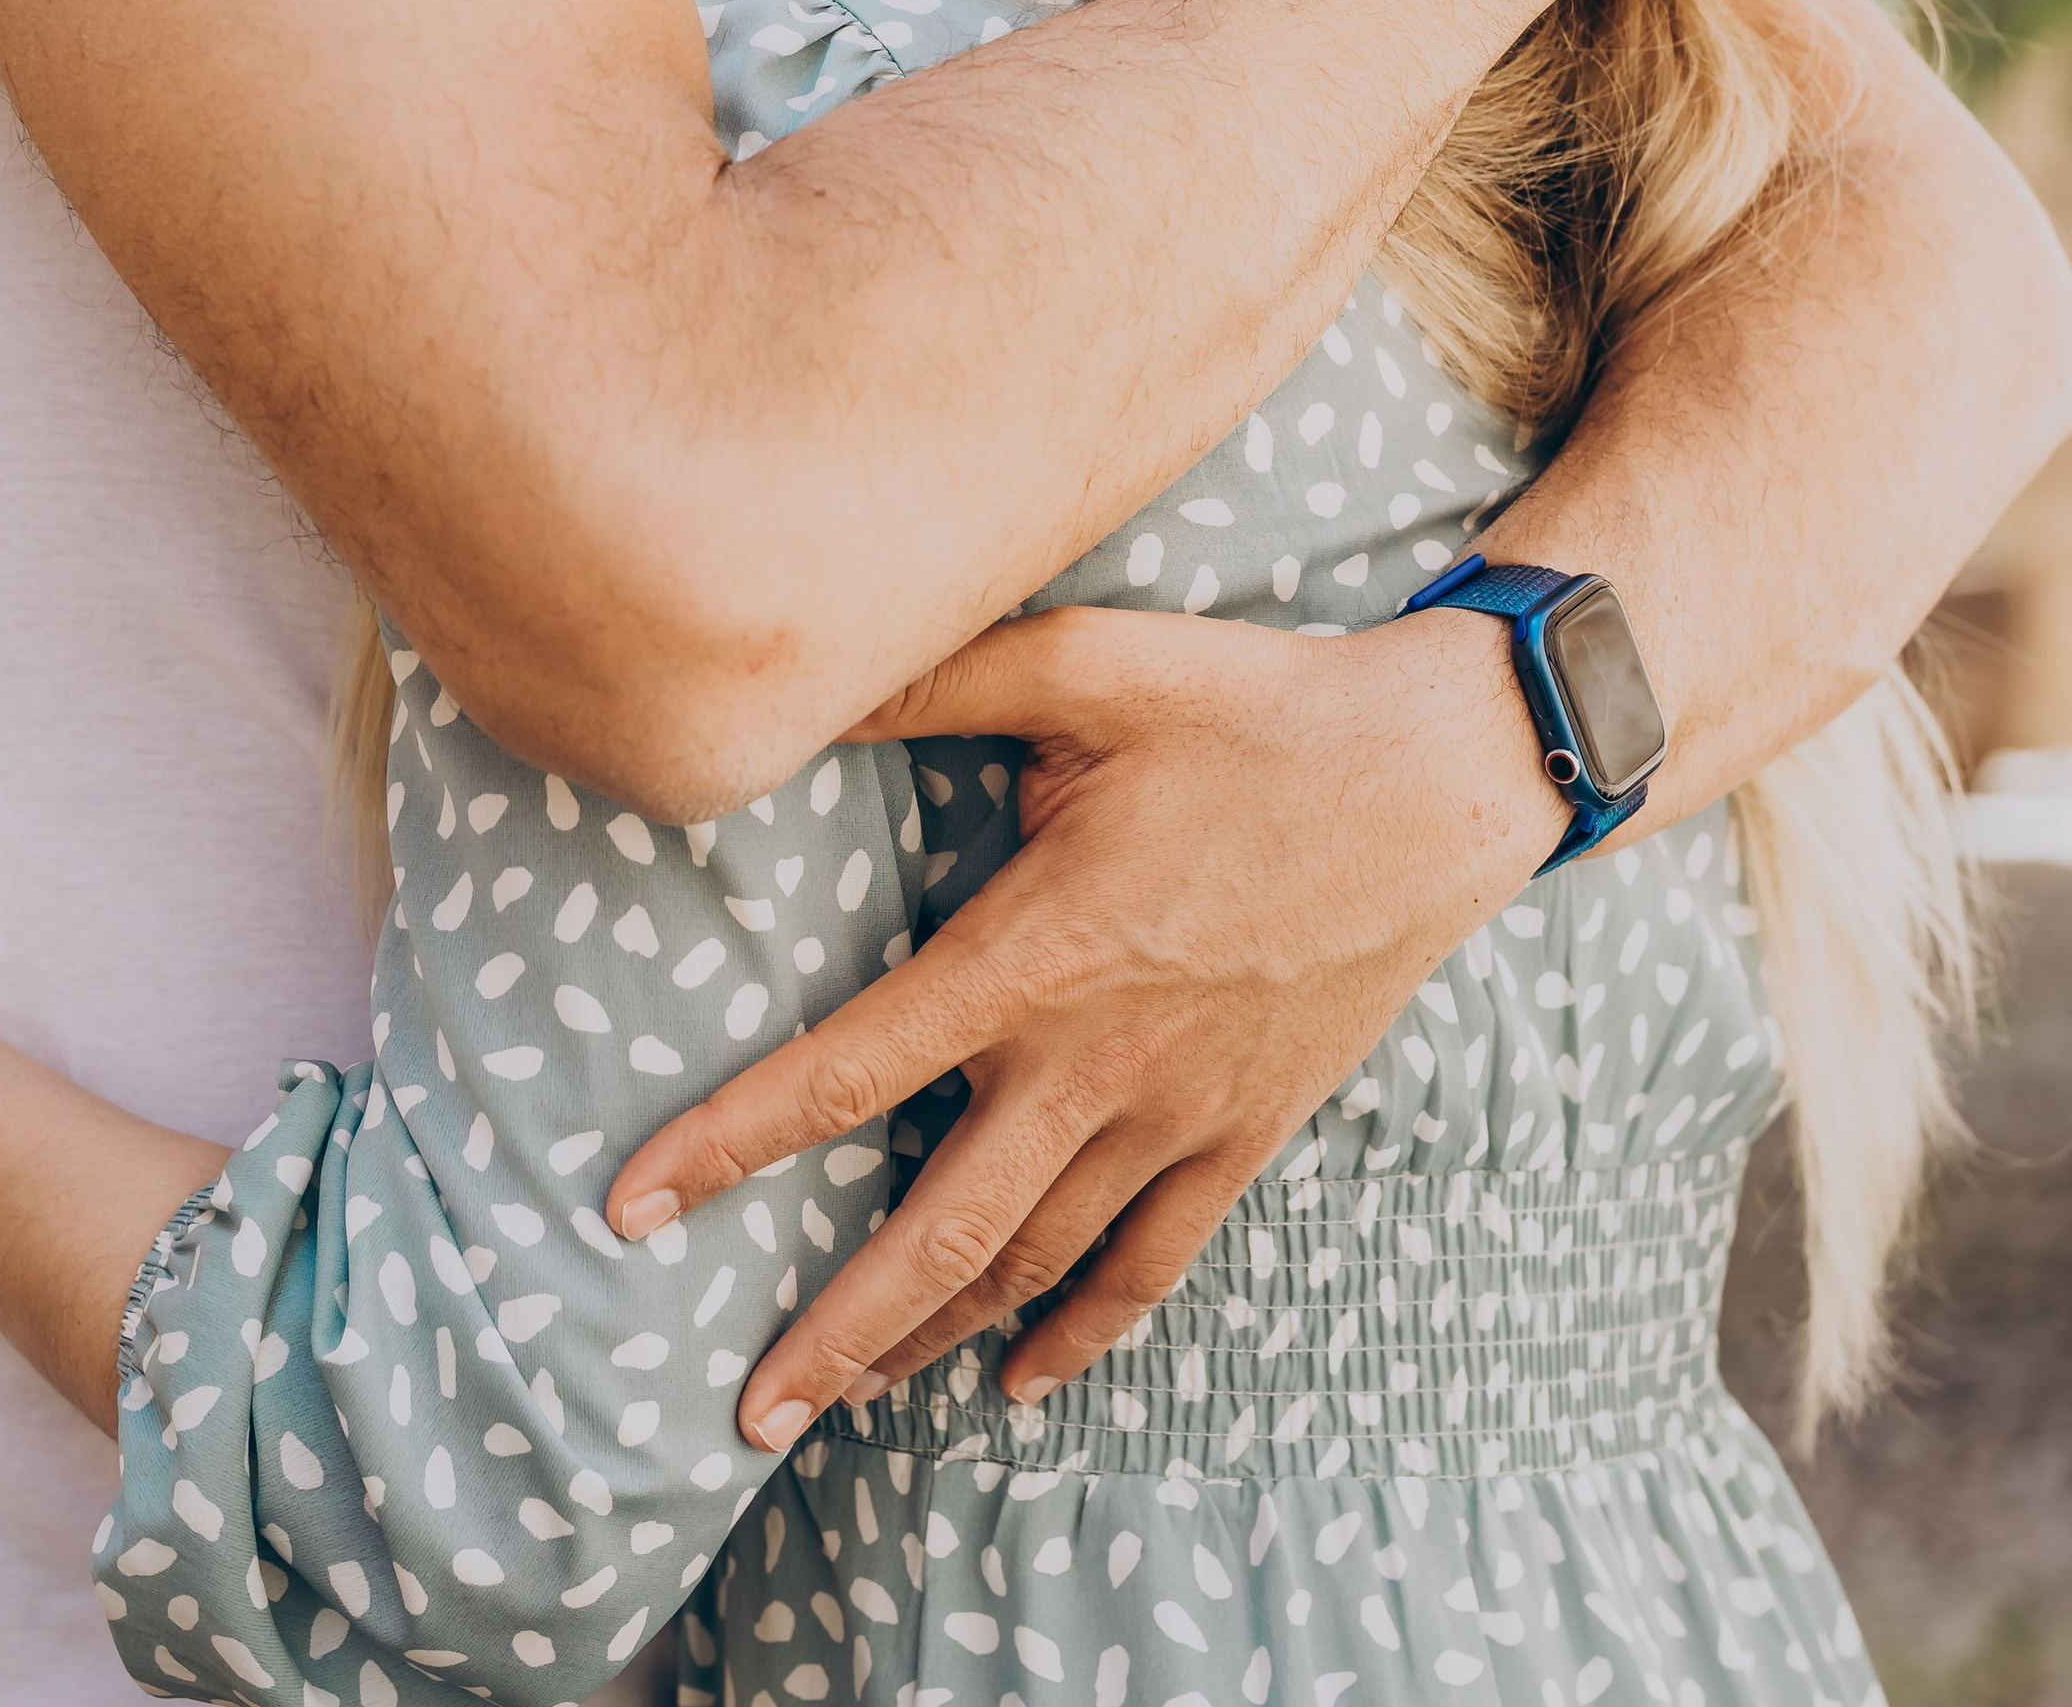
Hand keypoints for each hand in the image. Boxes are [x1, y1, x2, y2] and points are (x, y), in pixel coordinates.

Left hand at [605, 602, 1556, 1447]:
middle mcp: (1096, 1060)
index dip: (732, 1142)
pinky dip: (1080, 1335)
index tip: (632, 1206)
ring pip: (1031, 1262)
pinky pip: (1153, 1267)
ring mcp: (1177, 1112)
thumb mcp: (1088, 663)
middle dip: (830, 1330)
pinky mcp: (1247, 1133)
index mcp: (1036, 952)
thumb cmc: (1253, 707)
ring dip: (928, 1339)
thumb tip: (798, 678)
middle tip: (740, 1408)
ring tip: (838, 1398)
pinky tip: (1014, 1383)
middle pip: (938, 1229)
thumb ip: (934, 680)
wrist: (1440, 778)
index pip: (852, 1068)